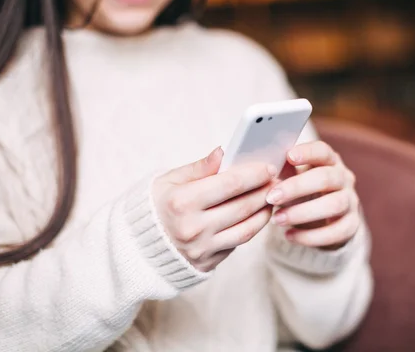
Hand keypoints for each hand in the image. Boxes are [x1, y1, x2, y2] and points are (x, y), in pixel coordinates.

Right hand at [152, 147, 276, 271]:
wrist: (137, 246)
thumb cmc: (155, 206)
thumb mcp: (168, 180)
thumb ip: (199, 168)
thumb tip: (223, 152)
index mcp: (182, 202)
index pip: (229, 185)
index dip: (253, 174)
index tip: (268, 167)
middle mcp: (193, 227)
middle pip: (242, 207)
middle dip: (264, 191)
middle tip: (276, 180)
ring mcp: (201, 248)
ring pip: (246, 229)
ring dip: (264, 211)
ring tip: (271, 197)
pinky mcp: (207, 262)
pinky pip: (237, 244)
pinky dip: (252, 227)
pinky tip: (258, 214)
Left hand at [266, 141, 360, 249]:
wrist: (324, 219)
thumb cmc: (303, 191)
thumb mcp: (294, 177)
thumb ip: (283, 170)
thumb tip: (263, 164)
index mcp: (330, 161)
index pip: (323, 151)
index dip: (307, 152)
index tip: (288, 156)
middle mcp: (344, 178)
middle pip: (326, 178)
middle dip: (297, 187)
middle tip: (272, 197)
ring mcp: (351, 202)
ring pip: (334, 205)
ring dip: (302, 213)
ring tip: (277, 219)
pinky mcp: (351, 225)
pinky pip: (336, 232)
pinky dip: (311, 236)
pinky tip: (289, 236)